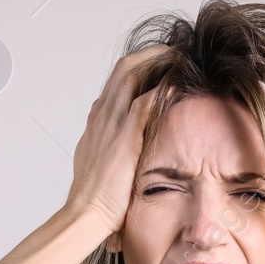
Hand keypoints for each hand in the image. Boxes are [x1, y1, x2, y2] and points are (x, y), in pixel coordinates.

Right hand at [65, 47, 162, 234]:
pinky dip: (162, 88)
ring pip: (132, 74)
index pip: (117, 80)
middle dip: (151, 54)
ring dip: (157, 61)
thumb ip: (110, 144)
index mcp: (97, 119)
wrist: (85, 213)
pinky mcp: (124, 137)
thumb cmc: (93, 194)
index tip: (159, 62)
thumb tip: (122, 143)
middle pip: (124, 67)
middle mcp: (102, 114)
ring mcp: (111, 123)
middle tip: (174, 50)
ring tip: (179, 56)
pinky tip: (179, 82)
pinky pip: (144, 102)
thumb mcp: (98, 160)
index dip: (139, 65)